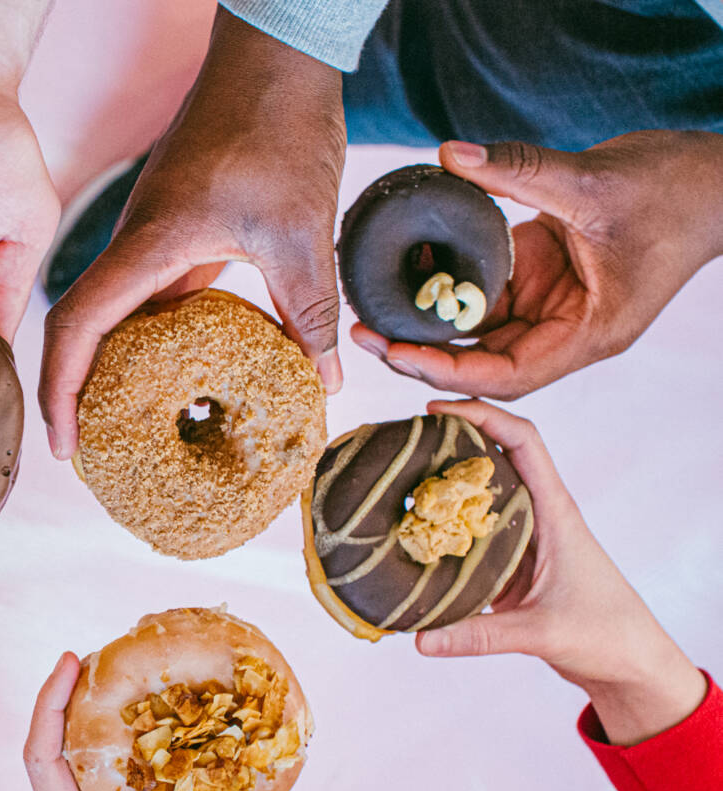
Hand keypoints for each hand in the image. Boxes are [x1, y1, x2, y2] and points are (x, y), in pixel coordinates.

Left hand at [22, 653, 253, 790]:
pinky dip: (114, 766)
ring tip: (132, 690)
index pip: (41, 754)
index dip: (49, 701)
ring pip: (72, 768)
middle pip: (53, 746)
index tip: (70, 659)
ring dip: (94, 729)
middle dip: (75, 697)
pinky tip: (150, 752)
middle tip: (111, 657)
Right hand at [39, 7, 344, 458]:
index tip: (67, 445)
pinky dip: (160, 340)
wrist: (275, 56)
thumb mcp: (300, 230)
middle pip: (82, 329)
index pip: (77, 326)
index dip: (61, 391)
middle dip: (77, 394)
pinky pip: (154, 297)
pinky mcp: (178, 230)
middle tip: (95, 453)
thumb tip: (324, 383)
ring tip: (136, 430)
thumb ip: (307, 310)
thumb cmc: (276, 125)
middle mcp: (137, 243)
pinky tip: (189, 373)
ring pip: (118, 315)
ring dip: (117, 370)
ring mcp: (155, 236)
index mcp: (149, 244)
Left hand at [352, 131, 722, 398]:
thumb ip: (520, 172)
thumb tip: (452, 157)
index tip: (397, 353)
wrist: (715, 177)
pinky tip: (406, 275)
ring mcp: (553, 306)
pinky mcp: (543, 277)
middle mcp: (566, 330)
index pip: (507, 374)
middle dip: (422, 352)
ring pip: (479, 331)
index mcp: (588, 332)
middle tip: (363, 331)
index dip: (448, 370)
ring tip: (371, 307)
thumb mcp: (593, 181)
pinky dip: (447, 288)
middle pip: (482, 361)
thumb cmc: (675, 189)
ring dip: (428, 323)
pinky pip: (486, 294)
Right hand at [415, 400, 705, 745]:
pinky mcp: (512, 562)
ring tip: (398, 477)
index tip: (436, 412)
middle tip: (403, 440)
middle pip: (495, 457)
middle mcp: (538, 516)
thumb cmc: (605, 635)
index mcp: (554, 513)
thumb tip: (419, 640)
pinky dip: (446, 523)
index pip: (522, 442)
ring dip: (445, 480)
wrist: (630, 661)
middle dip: (451, 439)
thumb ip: (478, 636)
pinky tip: (413, 531)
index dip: (482, 416)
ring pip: (481, 493)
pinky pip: (473, 530)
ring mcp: (524, 538)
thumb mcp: (541, 633)